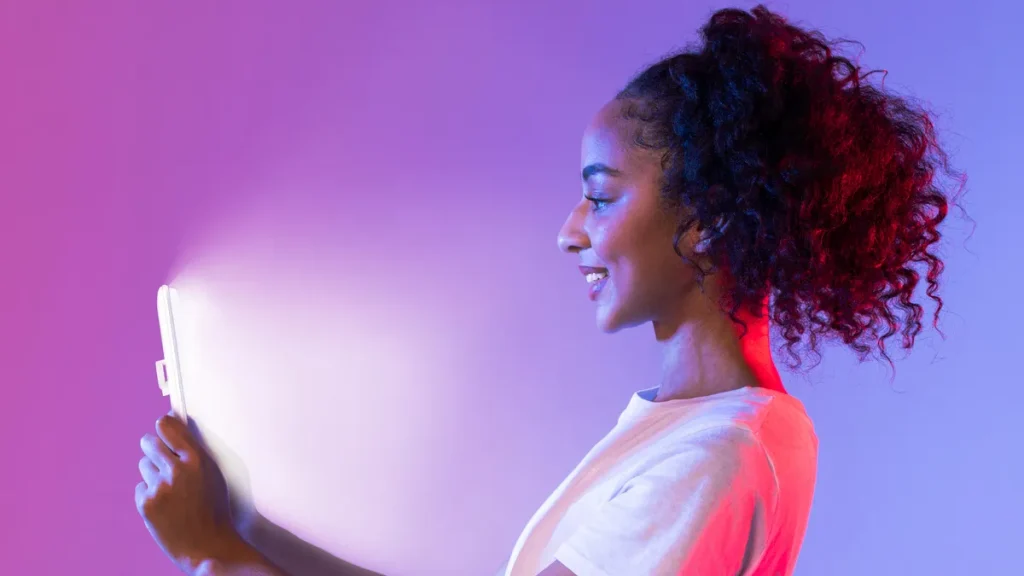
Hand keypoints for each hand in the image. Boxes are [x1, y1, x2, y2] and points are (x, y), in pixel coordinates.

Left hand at [136, 413, 252, 574]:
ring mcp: (159, 487)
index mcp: (198, 459)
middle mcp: (177, 470)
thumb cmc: (214, 510)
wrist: (208, 545)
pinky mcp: (146, 503)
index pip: (169, 427)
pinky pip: (140, 487)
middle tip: (160, 458)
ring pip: (144, 465)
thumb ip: (194, 453)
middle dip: (153, 447)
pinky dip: (148, 493)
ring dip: (152, 472)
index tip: (163, 425)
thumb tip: (174, 428)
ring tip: (169, 489)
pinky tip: (164, 505)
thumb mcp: (213, 475)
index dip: (164, 424)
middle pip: (150, 442)